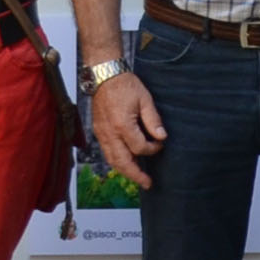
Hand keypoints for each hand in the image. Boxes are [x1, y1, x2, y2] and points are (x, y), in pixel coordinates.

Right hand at [89, 69, 163, 191]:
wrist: (104, 75)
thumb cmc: (125, 85)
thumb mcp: (145, 100)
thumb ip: (153, 120)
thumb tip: (162, 137)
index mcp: (123, 125)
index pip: (140, 148)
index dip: (152, 149)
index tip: (160, 144)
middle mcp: (110, 133)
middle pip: (122, 162)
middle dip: (135, 175)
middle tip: (147, 184)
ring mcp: (101, 133)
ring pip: (111, 160)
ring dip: (124, 171)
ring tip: (137, 177)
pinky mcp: (98, 131)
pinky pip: (106, 152)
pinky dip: (116, 161)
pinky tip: (125, 163)